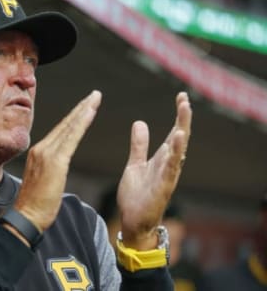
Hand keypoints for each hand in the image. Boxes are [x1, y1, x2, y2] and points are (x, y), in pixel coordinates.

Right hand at [14, 90, 101, 232]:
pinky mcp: (56, 161)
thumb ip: (49, 168)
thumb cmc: (35, 205)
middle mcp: (41, 148)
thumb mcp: (42, 181)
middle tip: (95, 94)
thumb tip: (57, 165)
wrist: (26, 217)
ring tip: (95, 98)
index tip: (85, 105)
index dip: (73, 117)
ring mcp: (47, 153)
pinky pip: (71, 138)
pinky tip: (90, 113)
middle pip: (64, 124)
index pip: (60, 130)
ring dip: (84, 111)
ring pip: (69, 127)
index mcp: (39, 152)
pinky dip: (81, 123)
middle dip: (81, 108)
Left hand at [117, 92, 191, 249]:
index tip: (181, 96)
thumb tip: (140, 122)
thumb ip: (139, 145)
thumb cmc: (137, 195)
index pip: (173, 133)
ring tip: (184, 110)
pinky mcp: (163, 187)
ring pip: (178, 150)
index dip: (178, 116)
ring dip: (181, 130)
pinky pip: (171, 168)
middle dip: (182, 118)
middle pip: (179, 138)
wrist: (133, 221)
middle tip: (184, 99)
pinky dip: (175, 153)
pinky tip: (177, 139)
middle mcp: (168, 165)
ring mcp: (167, 176)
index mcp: (162, 159)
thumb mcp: (135, 164)